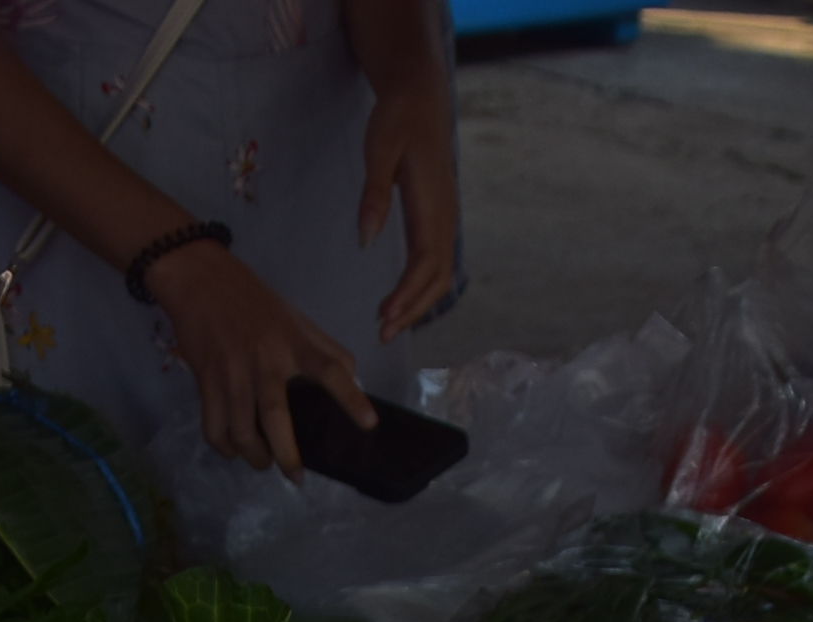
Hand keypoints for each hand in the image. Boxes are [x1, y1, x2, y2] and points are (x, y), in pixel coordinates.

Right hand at [149, 239, 373, 477]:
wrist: (198, 279)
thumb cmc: (252, 300)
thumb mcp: (294, 317)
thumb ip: (323, 348)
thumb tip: (350, 378)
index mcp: (293, 343)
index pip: (330, 370)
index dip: (351, 398)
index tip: (369, 424)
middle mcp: (265, 361)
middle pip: (278, 418)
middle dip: (287, 455)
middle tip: (296, 478)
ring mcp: (233, 374)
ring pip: (242, 432)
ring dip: (255, 456)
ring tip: (264, 462)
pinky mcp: (206, 381)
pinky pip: (214, 427)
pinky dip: (224, 447)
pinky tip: (233, 450)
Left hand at [358, 76, 459, 340]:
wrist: (420, 96)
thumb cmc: (398, 120)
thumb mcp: (379, 152)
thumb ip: (374, 196)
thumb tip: (366, 240)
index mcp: (431, 205)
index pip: (424, 264)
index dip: (407, 296)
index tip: (384, 318)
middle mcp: (445, 216)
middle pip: (437, 278)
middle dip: (412, 310)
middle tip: (383, 334)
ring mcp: (445, 217)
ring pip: (440, 273)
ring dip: (417, 302)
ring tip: (389, 322)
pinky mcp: (439, 216)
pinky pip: (437, 260)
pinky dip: (422, 285)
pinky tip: (403, 297)